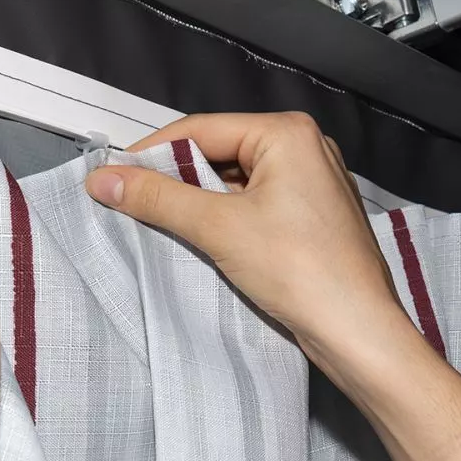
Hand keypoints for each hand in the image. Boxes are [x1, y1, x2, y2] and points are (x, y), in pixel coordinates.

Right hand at [85, 112, 410, 376]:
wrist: (358, 331)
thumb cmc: (299, 270)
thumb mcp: (218, 228)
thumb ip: (158, 198)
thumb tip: (102, 179)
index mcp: (287, 133)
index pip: (201, 129)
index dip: (152, 152)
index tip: (113, 176)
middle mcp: (305, 147)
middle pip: (218, 152)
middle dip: (175, 178)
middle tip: (132, 200)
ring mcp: (313, 182)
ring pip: (235, 180)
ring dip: (198, 200)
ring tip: (158, 221)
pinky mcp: (313, 215)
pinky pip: (255, 203)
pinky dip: (224, 217)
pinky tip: (200, 238)